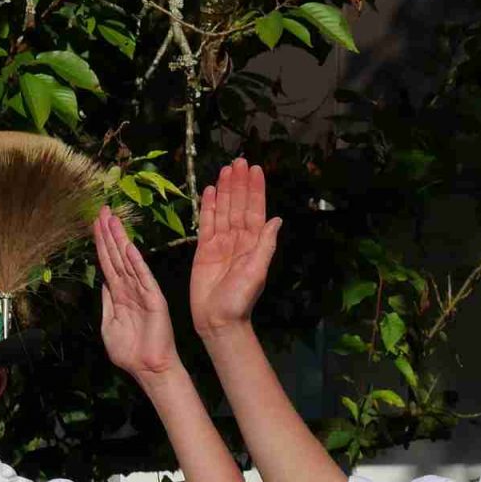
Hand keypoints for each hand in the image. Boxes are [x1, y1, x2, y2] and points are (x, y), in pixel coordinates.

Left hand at [93, 207, 179, 380]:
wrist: (148, 368)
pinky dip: (136, 263)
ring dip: (120, 240)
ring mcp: (143, 292)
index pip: (108, 263)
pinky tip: (129, 247)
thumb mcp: (109, 326)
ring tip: (112, 219)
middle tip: (102, 210)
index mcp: (119, 294)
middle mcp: (130, 289)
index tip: (95, 224)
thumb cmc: (130, 351)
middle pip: (116, 255)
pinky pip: (143, 278)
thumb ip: (107, 304)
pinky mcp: (154, 299)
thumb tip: (103, 284)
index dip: (101, 243)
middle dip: (108, 233)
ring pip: (128, 261)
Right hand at [191, 159, 279, 336]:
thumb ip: (265, 245)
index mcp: (253, 243)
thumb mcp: (257, 271)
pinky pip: (206, 223)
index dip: (255, 190)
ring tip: (225, 169)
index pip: (255, 210)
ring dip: (225, 190)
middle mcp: (238, 240)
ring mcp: (220, 243)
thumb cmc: (240, 300)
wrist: (218, 320)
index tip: (255, 169)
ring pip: (223, 210)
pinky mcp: (204, 250)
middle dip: (239, 183)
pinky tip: (209, 191)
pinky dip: (208, 207)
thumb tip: (276, 220)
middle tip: (239, 161)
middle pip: (238, 205)